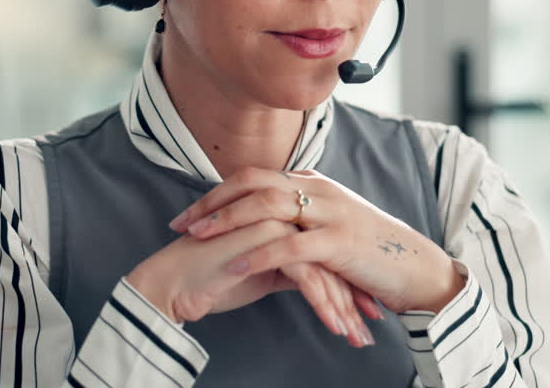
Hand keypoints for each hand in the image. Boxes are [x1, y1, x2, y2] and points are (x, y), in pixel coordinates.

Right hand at [127, 219, 378, 345]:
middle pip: (333, 255)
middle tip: (374, 324)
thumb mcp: (264, 271)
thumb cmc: (215, 278)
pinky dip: (324, 306)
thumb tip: (317, 280)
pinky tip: (336, 328)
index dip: (351, 280)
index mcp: (284, 215)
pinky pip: (308, 277)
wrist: (175, 283)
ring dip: (344, 306)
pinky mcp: (268, 243)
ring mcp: (276, 224)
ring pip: (325, 267)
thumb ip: (290, 266)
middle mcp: (284, 213)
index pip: (329, 246)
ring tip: (357, 336)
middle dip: (356, 293)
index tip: (368, 307)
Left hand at [168, 168, 465, 313]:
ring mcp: (330, 212)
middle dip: (213, 203)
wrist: (413, 267)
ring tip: (198, 239)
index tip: (188, 215)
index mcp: (313, 183)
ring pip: (269, 205)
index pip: (254, 177)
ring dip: (228, 221)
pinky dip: (260, 252)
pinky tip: (236, 264)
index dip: (217, 194)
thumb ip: (299, 219)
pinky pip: (291, 244)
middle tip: (180, 224)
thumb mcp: (329, 226)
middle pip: (254, 183)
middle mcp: (319, 189)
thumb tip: (261, 226)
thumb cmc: (368, 252)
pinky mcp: (340, 241)